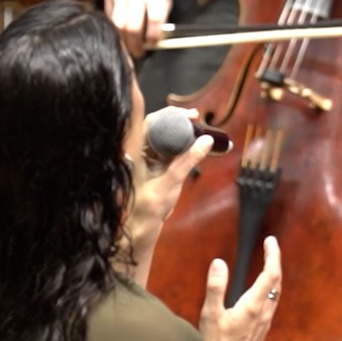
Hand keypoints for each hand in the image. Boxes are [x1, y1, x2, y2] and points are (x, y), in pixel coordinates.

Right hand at [103, 0, 174, 56]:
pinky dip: (115, 28)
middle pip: (132, 27)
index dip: (153, 37)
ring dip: (123, 40)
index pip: (154, 21)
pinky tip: (121, 33)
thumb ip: (162, 17)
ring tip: (129, 47)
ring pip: (118, 25)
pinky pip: (110, 17)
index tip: (153, 45)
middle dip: (135, 45)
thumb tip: (155, 41)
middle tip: (138, 53)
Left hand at [124, 108, 210, 249]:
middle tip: (197, 119)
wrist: (141, 226)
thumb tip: (206, 140)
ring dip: (181, 132)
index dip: (171, 114)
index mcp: (135, 151)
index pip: (151, 122)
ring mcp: (146, 156)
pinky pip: (168, 147)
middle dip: (179, 120)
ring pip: (164, 135)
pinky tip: (194, 144)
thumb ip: (188, 161)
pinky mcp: (154, 163)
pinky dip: (181, 143)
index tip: (191, 115)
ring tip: (199, 130)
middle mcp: (139, 150)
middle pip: (159, 125)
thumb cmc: (149, 207)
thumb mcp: (171, 182)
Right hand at [199, 236, 281, 340]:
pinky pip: (272, 303)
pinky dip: (270, 288)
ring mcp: (264, 322)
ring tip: (269, 262)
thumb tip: (218, 262)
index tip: (270, 240)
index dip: (272, 254)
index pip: (270, 274)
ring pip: (276, 293)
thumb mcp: (211, 315)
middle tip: (270, 246)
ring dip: (274, 275)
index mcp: (253, 306)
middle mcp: (263, 313)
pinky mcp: (261, 330)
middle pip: (277, 281)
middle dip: (275, 261)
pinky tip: (263, 290)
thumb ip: (215, 287)